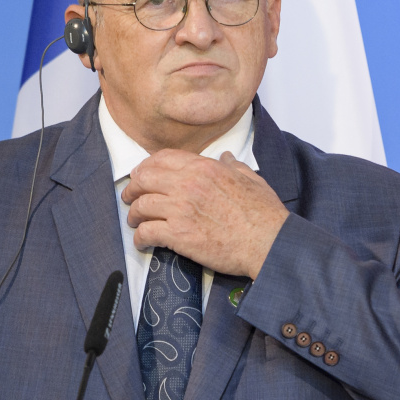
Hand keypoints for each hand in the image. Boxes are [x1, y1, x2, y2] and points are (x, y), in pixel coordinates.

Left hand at [122, 148, 288, 278]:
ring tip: (135, 221)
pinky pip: (147, 232)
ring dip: (134, 214)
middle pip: (144, 179)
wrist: (268, 242)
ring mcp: (181, 209)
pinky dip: (140, 238)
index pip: (162, 158)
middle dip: (133, 188)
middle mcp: (188, 184)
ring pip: (141, 206)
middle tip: (131, 197)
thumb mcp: (251, 178)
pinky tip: (142, 241)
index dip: (146, 166)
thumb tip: (226, 158)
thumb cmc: (263, 213)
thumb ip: (234, 166)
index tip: (141, 175)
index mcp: (204, 168)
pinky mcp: (179, 235)